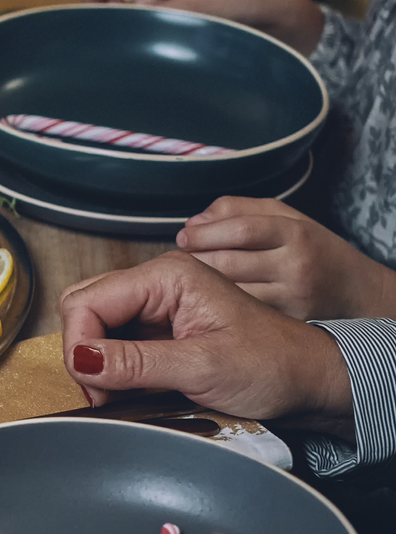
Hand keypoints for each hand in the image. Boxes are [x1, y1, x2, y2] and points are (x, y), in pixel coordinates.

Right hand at [61, 251, 353, 431]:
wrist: (308, 379)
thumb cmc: (274, 364)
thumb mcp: (202, 367)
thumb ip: (136, 362)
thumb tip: (82, 359)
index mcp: (168, 276)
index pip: (87, 300)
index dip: (80, 345)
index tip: (95, 384)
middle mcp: (158, 284)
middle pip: (84, 307)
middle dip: (84, 353)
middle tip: (105, 391)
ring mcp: (158, 306)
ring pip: (95, 327)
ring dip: (98, 364)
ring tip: (123, 392)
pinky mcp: (160, 330)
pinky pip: (115, 344)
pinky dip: (114, 369)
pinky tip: (134, 387)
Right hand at [88, 0, 324, 52]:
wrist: (283, 15)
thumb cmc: (245, 1)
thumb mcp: (197, 9)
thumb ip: (155, 15)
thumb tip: (120, 24)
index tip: (86, 14)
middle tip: (102, 20)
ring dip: (137, 12)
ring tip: (143, 36)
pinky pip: (156, 7)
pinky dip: (152, 21)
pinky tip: (160, 37)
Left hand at [177, 198, 395, 320]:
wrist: (354, 292)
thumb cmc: (313, 249)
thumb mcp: (286, 218)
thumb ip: (240, 210)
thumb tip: (195, 221)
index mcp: (296, 233)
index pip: (242, 229)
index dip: (206, 232)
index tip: (185, 236)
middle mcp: (295, 266)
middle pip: (230, 262)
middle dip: (196, 259)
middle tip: (180, 258)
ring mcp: (292, 298)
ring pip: (230, 291)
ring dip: (201, 285)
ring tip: (190, 278)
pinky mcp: (287, 323)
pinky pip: (241, 312)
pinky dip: (218, 305)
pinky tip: (208, 299)